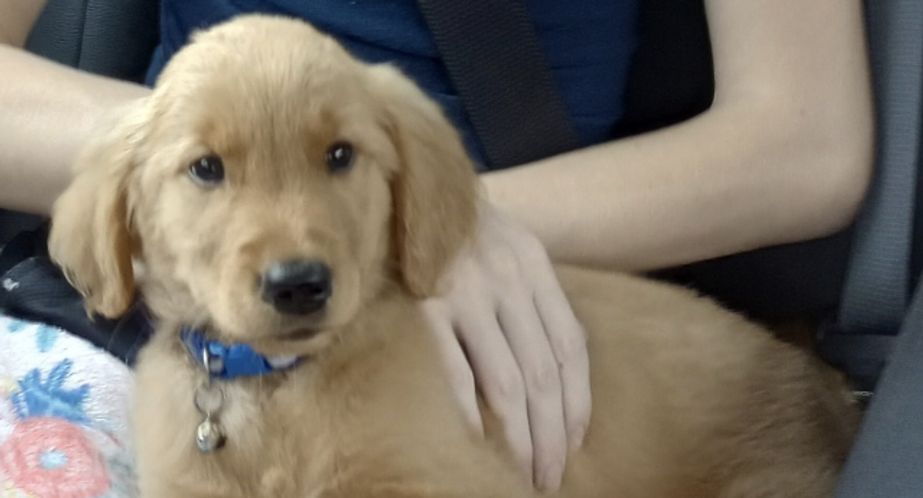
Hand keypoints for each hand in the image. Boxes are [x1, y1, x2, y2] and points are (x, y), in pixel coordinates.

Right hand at [422, 201, 590, 491]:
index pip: (571, 348)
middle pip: (542, 373)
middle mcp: (507, 278)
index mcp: (534, 266)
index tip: (574, 444)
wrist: (407, 181)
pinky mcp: (423, 302)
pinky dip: (464, 410)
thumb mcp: (510, 250)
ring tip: (520, 472)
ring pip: (505, 380)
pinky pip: (451, 368)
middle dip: (550, 434)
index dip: (577, 403)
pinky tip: (473, 443)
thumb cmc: (462, 229)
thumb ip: (533, 299)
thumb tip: (549, 377)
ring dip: (517, 435)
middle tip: (548, 476)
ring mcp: (465, 290)